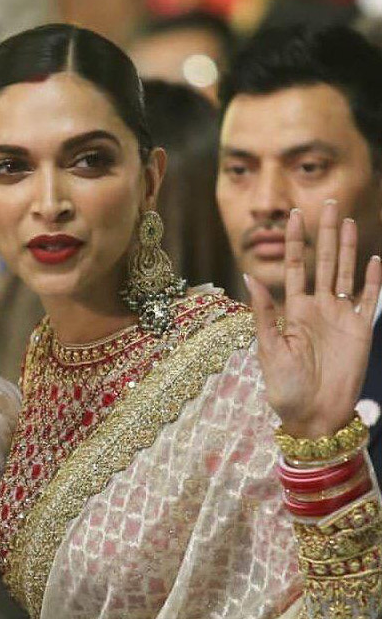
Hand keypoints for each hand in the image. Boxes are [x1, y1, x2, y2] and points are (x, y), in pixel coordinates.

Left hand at [247, 201, 380, 438]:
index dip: (295, 241)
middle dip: (325, 233)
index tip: (292, 214)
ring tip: (348, 220)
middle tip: (328, 202)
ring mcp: (341, 317)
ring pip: (346, 273)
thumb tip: (250, 276)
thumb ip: (263, 313)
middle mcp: (318, 309)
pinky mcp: (361, 330)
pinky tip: (374, 258)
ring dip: (348, 248)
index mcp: (293, 312)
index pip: (295, 268)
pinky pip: (369, 299)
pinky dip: (373, 279)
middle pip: (323, 262)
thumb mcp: (268, 349)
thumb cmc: (285, 390)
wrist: (313, 417)